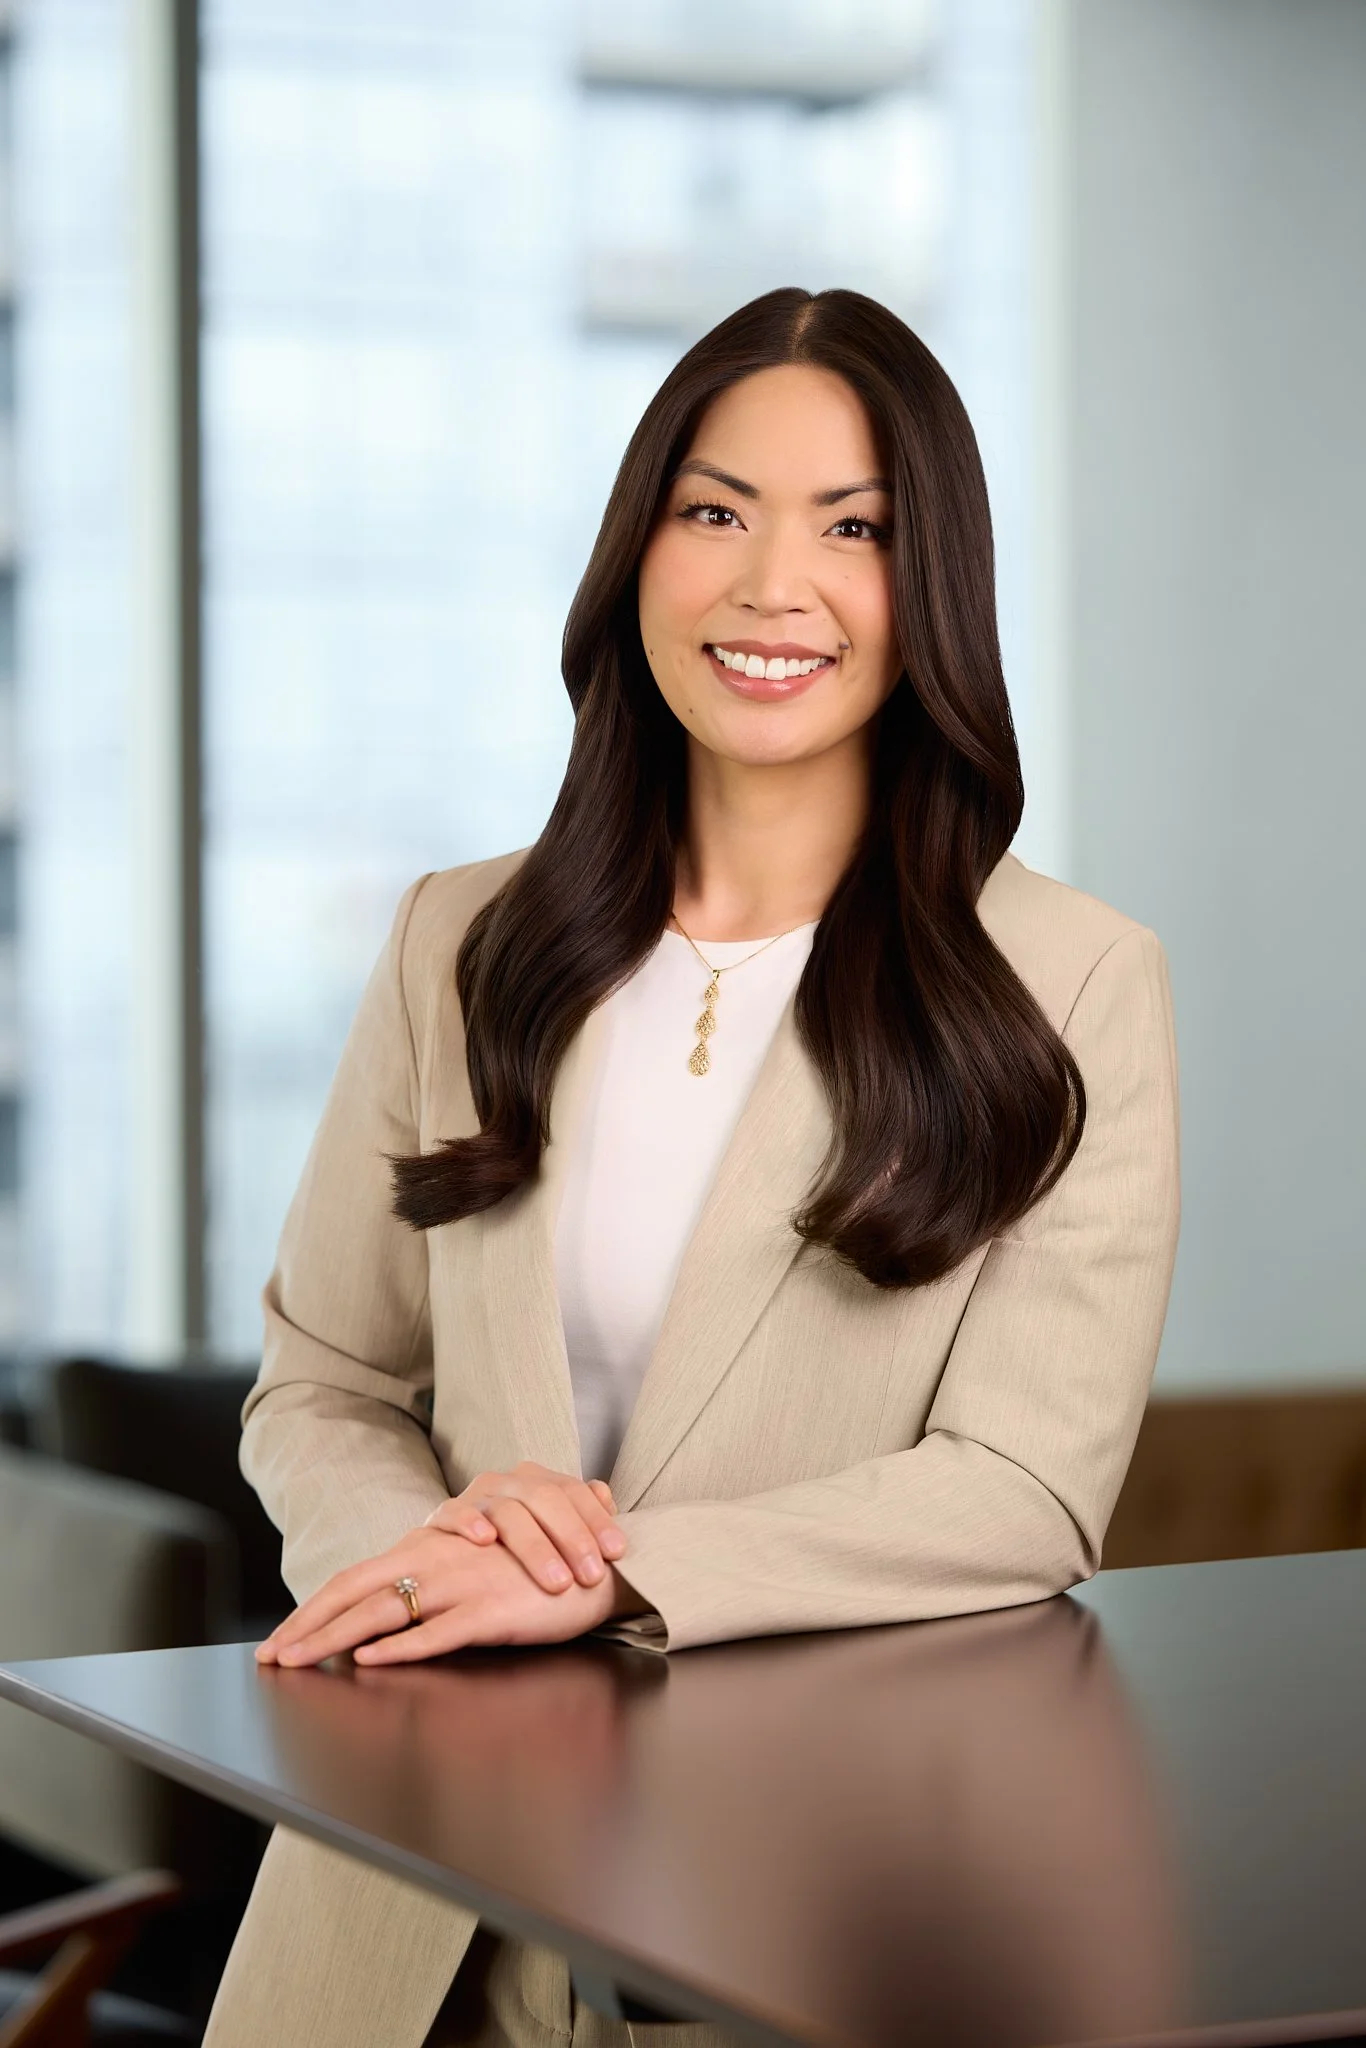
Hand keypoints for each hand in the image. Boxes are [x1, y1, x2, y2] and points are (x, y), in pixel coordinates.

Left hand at [255, 1523, 638, 1667]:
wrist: (596, 1566)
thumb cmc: (533, 1572)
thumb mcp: (476, 1570)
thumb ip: (434, 1584)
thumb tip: (386, 1621)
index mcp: (429, 1550)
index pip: (357, 1579)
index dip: (314, 1608)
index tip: (279, 1640)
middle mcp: (437, 1560)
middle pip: (357, 1591)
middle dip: (309, 1625)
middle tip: (271, 1655)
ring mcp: (462, 1585)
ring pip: (385, 1610)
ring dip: (336, 1637)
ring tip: (301, 1660)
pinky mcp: (491, 1611)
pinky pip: (437, 1632)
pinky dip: (400, 1647)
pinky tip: (370, 1662)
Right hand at [422, 1461, 625, 1593]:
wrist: (459, 1563)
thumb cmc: (518, 1554)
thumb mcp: (553, 1537)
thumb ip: (582, 1516)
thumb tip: (604, 1494)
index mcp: (537, 1482)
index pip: (573, 1491)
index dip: (597, 1520)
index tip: (617, 1553)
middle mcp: (507, 1483)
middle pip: (544, 1497)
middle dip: (572, 1537)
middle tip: (591, 1576)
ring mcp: (475, 1497)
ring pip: (507, 1510)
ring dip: (534, 1546)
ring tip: (557, 1581)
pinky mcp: (442, 1516)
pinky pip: (453, 1512)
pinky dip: (468, 1521)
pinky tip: (485, 1540)